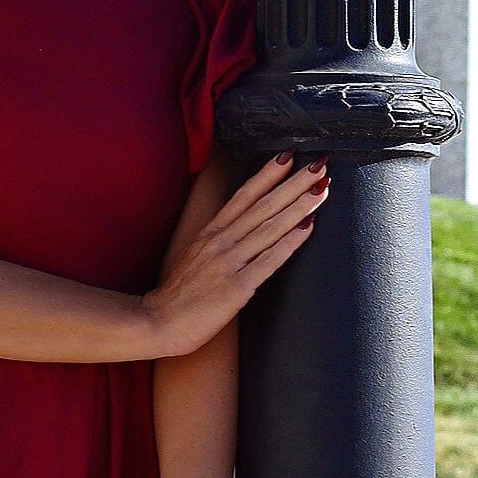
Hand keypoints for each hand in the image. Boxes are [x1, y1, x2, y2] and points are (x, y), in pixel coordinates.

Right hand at [137, 159, 327, 359]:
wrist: (157, 322)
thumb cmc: (179, 294)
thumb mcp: (197, 255)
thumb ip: (220, 240)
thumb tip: (246, 227)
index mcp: (211, 232)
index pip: (244, 195)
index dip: (268, 174)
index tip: (289, 155)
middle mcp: (221, 242)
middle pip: (263, 205)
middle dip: (293, 183)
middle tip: (318, 164)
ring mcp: (228, 263)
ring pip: (270, 227)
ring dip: (298, 206)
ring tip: (320, 189)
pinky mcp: (236, 287)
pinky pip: (268, 261)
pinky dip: (289, 242)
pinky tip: (307, 228)